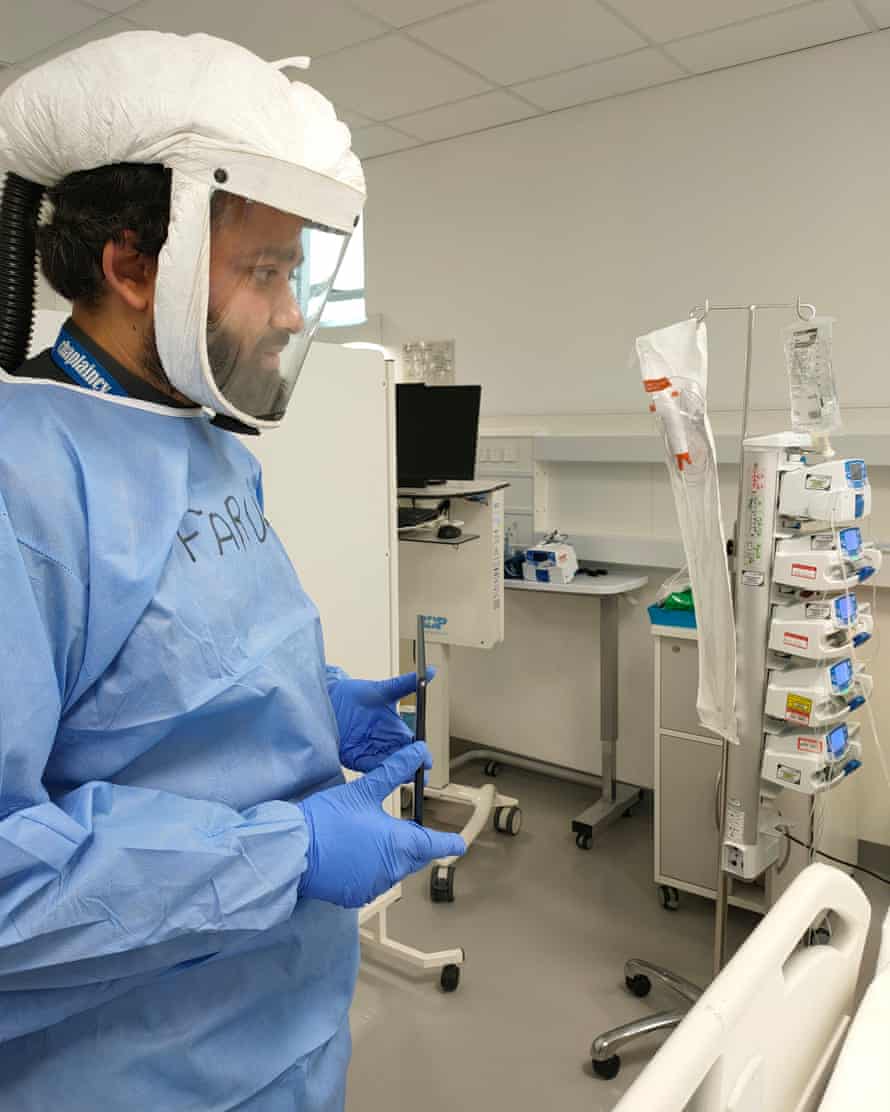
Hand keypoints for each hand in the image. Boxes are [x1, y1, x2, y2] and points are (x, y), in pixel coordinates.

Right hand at [298, 742, 464, 907]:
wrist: (293, 851)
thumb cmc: (330, 818)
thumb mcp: (364, 790)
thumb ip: (394, 771)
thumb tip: (419, 752)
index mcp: (401, 846)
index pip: (436, 846)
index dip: (449, 842)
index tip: (459, 843)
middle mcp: (393, 870)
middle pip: (415, 857)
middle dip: (413, 843)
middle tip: (400, 826)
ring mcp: (374, 886)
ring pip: (394, 869)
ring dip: (390, 856)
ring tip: (370, 836)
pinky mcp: (355, 896)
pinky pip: (373, 880)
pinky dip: (371, 868)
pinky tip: (354, 855)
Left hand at [328, 669, 435, 773]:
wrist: (328, 699)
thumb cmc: (355, 694)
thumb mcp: (383, 689)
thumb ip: (406, 684)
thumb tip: (431, 671)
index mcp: (394, 730)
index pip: (412, 745)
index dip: (421, 753)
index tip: (428, 759)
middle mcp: (383, 743)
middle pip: (402, 759)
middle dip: (412, 768)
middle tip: (421, 774)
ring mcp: (369, 752)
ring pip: (388, 765)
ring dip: (397, 772)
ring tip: (407, 776)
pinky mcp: (354, 757)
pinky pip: (369, 766)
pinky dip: (378, 771)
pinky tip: (386, 773)